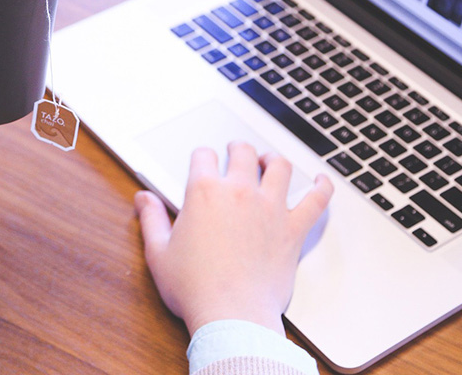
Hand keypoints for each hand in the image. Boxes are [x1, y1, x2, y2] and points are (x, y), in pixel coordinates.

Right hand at [135, 144, 332, 336]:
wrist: (232, 317)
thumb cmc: (194, 288)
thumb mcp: (159, 252)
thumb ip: (152, 219)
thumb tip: (143, 198)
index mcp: (204, 192)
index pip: (203, 155)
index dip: (201, 157)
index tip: (202, 162)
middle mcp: (239, 192)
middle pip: (242, 152)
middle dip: (237, 149)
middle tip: (236, 152)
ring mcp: (270, 208)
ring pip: (279, 167)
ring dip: (273, 159)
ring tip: (269, 161)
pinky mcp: (292, 229)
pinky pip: (316, 200)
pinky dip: (323, 187)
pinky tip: (323, 181)